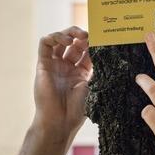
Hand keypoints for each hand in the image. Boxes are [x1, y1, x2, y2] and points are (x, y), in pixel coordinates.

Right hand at [32, 26, 91, 142]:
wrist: (60, 121)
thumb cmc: (78, 109)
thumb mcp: (94, 85)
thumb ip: (99, 68)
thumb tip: (111, 51)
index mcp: (80, 73)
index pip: (86, 51)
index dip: (93, 42)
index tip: (102, 38)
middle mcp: (66, 67)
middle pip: (73, 43)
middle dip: (82, 35)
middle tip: (90, 35)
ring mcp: (54, 65)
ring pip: (59, 39)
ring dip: (69, 33)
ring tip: (79, 36)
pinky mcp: (43, 64)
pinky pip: (44, 44)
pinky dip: (54, 36)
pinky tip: (66, 41)